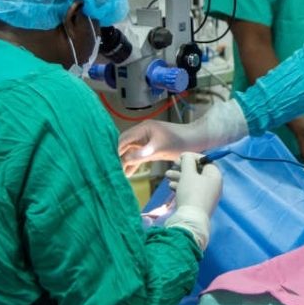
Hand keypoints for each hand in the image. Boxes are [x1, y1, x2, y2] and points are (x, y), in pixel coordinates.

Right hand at [118, 100, 247, 175]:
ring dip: (125, 162)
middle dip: (118, 158)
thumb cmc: (179, 141)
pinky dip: (133, 163)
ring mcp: (146, 140)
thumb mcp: (159, 149)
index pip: (123, 139)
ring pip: (130, 151)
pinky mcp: (151, 147)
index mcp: (142, 129)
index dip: (115, 151)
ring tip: (118, 176)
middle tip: (110, 172)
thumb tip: (125, 160)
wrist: (195, 140)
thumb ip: (142, 154)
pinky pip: (138, 155)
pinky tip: (128, 174)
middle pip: (124, 145)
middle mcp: (142, 133)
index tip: (108, 164)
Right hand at [164, 152, 222, 250]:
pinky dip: (181, 186)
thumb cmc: (191, 193)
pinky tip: (171, 186)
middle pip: (198, 171)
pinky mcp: (199, 203)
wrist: (190, 220)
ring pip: (192, 181)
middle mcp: (213, 185)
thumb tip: (188, 156)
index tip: (181, 156)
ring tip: (167, 175)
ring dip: (180, 176)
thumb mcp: (188, 174)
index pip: (206, 161)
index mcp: (215, 176)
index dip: (193, 157)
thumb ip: (188, 161)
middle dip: (184, 167)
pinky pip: (191, 191)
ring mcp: (207, 195)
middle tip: (173, 164)